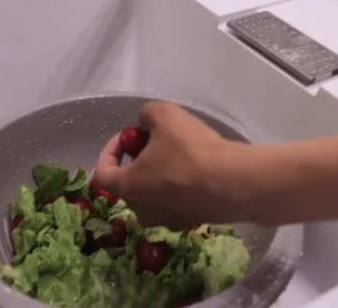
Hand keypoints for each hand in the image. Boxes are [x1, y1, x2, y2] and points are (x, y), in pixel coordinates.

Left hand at [95, 101, 247, 227]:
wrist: (236, 183)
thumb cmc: (192, 150)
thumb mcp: (164, 115)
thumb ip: (146, 115)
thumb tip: (146, 123)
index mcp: (128, 187)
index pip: (102, 174)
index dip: (109, 151)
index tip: (127, 137)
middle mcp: (143, 210)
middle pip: (130, 184)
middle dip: (138, 161)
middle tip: (155, 142)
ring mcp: (168, 220)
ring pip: (154, 194)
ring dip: (159, 175)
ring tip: (179, 155)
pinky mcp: (192, 222)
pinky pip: (177, 202)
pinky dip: (180, 186)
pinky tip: (199, 170)